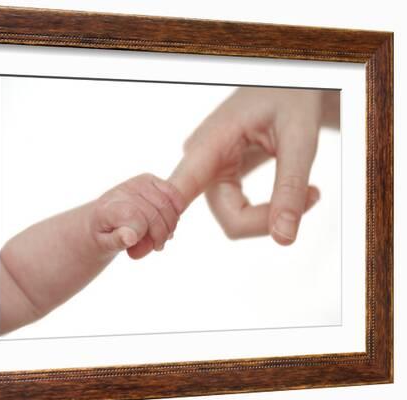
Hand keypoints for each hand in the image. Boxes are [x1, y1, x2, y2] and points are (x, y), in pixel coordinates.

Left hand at [89, 173, 185, 258]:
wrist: (99, 220)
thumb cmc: (103, 235)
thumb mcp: (104, 245)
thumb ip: (116, 241)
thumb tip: (130, 237)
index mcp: (108, 208)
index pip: (136, 219)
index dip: (144, 238)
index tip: (136, 252)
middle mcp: (122, 192)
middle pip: (153, 213)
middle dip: (160, 235)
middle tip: (156, 247)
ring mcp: (136, 183)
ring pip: (165, 204)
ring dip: (169, 225)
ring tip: (160, 237)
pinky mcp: (148, 180)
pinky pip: (172, 191)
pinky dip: (177, 209)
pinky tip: (169, 223)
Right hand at [169, 87, 337, 244]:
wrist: (286, 85)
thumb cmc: (291, 98)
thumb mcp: (299, 138)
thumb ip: (290, 188)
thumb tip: (283, 239)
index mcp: (209, 144)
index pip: (179, 192)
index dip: (168, 220)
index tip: (155, 245)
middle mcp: (201, 161)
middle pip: (227, 217)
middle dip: (269, 219)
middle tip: (312, 196)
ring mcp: (208, 171)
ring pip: (234, 218)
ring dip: (272, 214)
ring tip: (310, 191)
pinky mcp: (219, 177)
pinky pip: (238, 210)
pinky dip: (269, 210)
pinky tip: (298, 193)